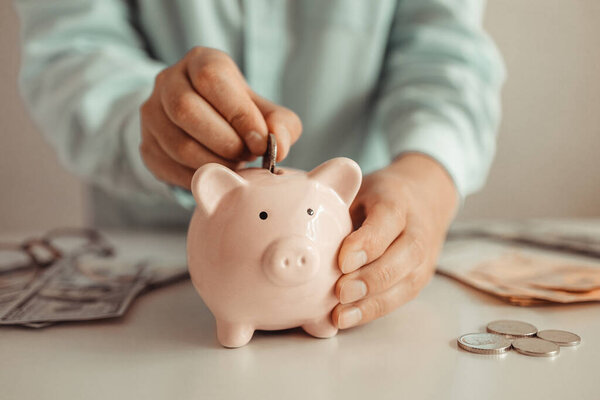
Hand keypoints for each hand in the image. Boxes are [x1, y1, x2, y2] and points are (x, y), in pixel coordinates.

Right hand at [140, 47, 301, 188]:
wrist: (205, 126)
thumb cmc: (239, 114)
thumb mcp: (266, 112)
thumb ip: (282, 125)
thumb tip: (279, 145)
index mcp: (201, 61)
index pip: (211, 79)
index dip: (238, 114)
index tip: (261, 142)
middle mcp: (168, 80)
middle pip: (186, 110)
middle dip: (225, 142)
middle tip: (246, 155)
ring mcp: (151, 113)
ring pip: (178, 144)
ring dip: (214, 163)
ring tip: (234, 165)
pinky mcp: (146, 145)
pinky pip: (169, 167)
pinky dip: (200, 178)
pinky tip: (216, 175)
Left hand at [332, 153, 457, 328]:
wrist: (424, 199)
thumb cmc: (379, 198)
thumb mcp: (359, 191)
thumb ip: (338, 210)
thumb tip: (300, 234)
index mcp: (398, 201)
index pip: (387, 221)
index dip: (366, 243)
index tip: (342, 261)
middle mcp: (418, 231)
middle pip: (403, 256)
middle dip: (370, 278)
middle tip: (340, 291)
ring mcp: (424, 258)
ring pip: (405, 283)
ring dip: (371, 303)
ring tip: (341, 315)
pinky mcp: (419, 279)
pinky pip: (400, 299)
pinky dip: (373, 311)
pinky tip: (349, 318)